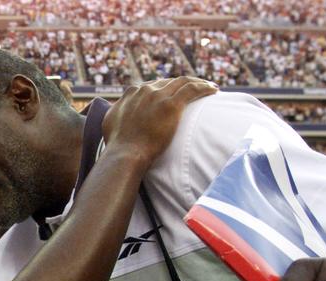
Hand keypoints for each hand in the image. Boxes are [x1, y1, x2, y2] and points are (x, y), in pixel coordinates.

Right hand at [102, 77, 216, 164]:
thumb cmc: (118, 144)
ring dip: (198, 82)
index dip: (165, 87)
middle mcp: (145, 90)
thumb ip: (117, 111)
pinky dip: (204, 87)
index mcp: (131, 93)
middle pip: (169, 82)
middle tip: (195, 90)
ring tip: (209, 87)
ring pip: (183, 82)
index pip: (153, 85)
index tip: (174, 93)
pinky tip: (214, 90)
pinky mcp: (171, 105)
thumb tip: (117, 110)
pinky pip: (192, 90)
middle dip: (183, 84)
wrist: (125, 153)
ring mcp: (158, 96)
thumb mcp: (111, 121)